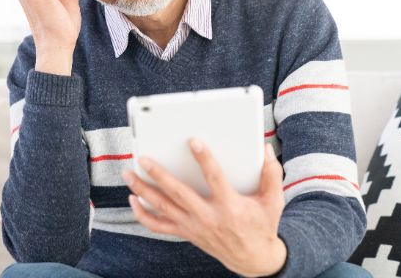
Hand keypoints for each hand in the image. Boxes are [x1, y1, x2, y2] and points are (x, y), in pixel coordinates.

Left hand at [122, 141, 286, 276]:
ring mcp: (193, 226)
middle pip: (178, 193)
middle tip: (143, 158)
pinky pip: (158, 226)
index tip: (193, 141)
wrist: (253, 260)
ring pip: (163, 207)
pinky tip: (133, 199)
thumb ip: (271, 174)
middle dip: (159, 175)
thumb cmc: (262, 225)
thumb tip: (266, 148)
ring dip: (142, 190)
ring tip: (128, 173)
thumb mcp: (273, 201)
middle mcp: (208, 217)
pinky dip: (142, 214)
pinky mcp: (186, 233)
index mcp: (230, 206)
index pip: (215, 179)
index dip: (204, 159)